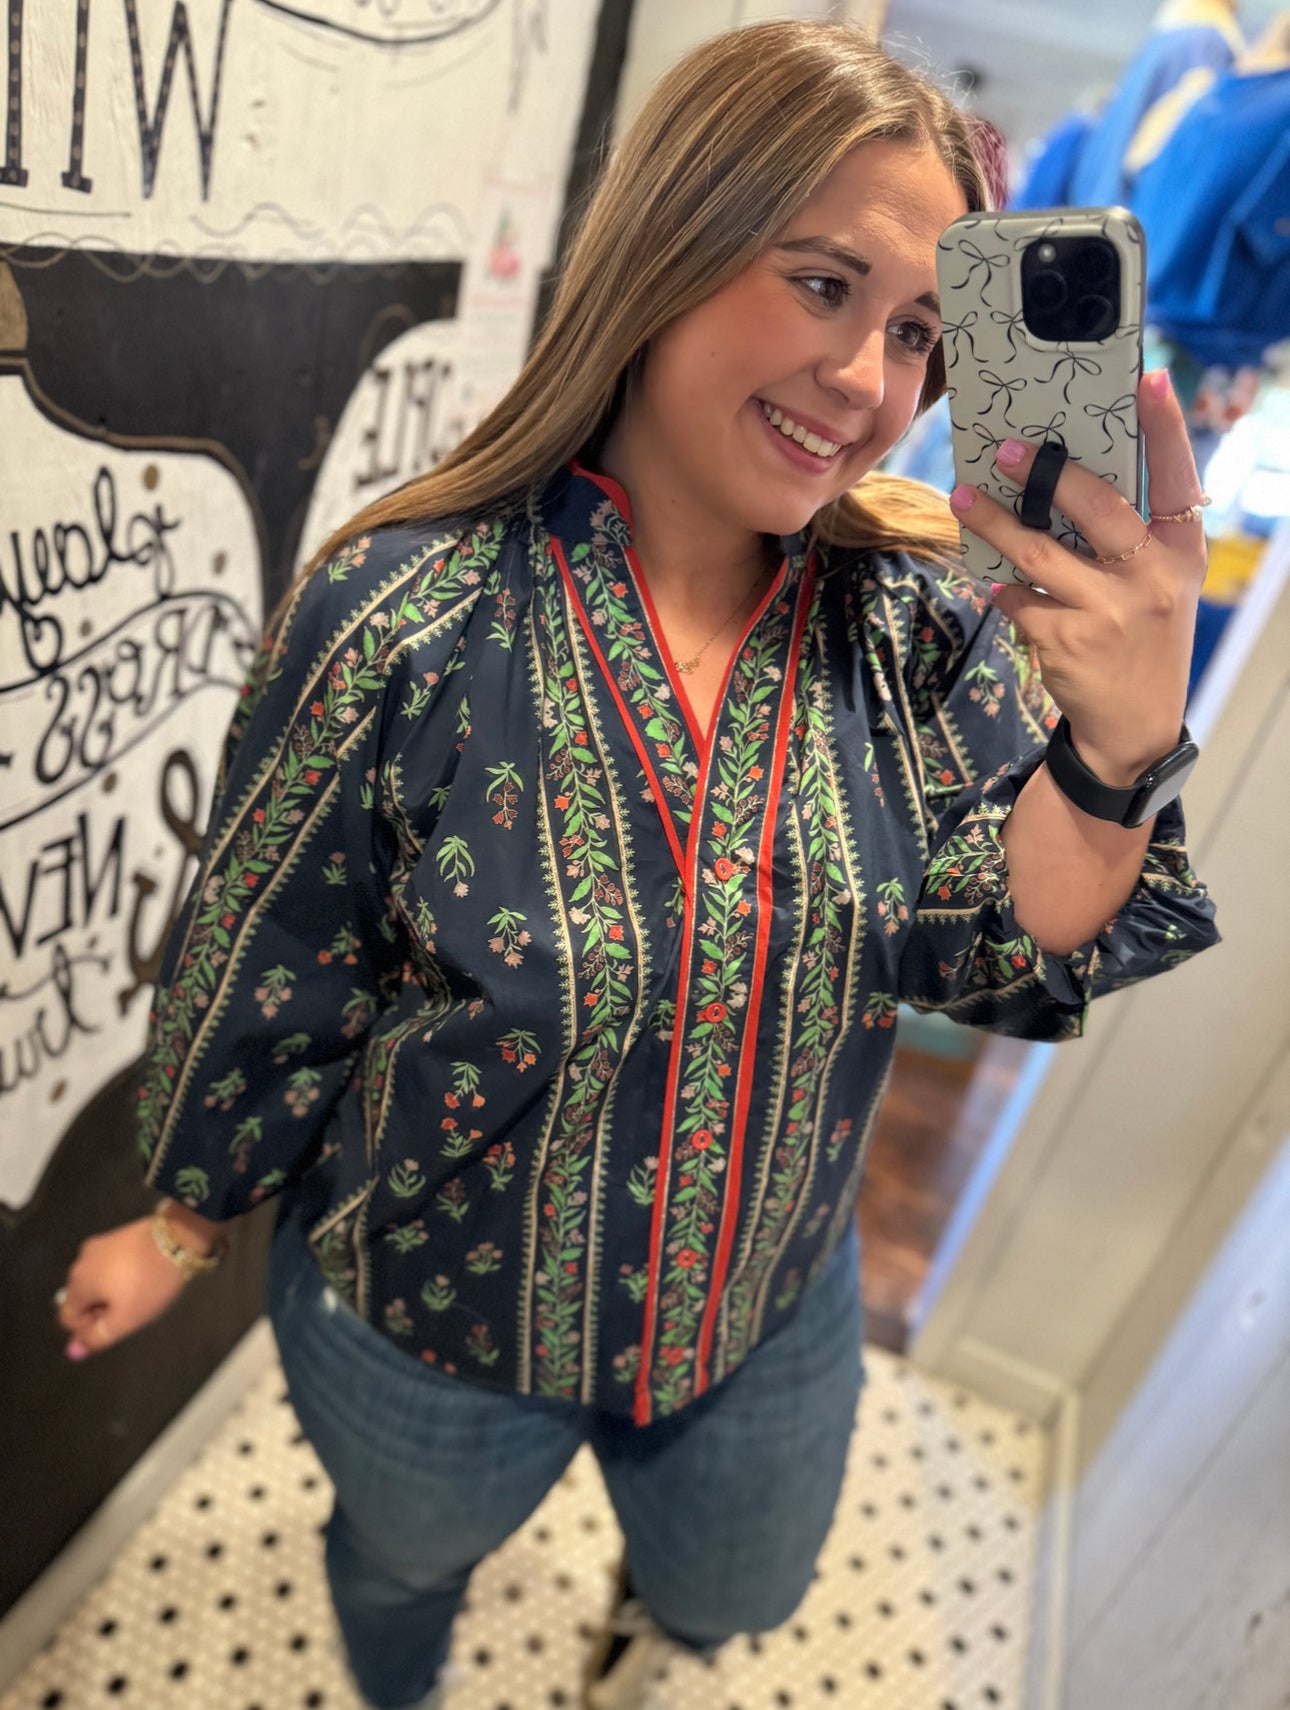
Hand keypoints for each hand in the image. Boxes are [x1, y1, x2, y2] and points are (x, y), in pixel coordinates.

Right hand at [56, 1218, 191, 1358]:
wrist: (177, 1237)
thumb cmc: (149, 1282)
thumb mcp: (125, 1319)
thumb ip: (97, 1337)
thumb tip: (73, 1351)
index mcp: (77, 1282)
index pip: (69, 1318)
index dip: (89, 1328)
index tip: (116, 1324)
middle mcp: (81, 1261)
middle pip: (81, 1298)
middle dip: (101, 1310)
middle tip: (130, 1310)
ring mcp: (99, 1244)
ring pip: (96, 1281)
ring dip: (111, 1293)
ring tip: (139, 1292)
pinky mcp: (117, 1235)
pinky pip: (109, 1265)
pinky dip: (119, 1275)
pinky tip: (141, 1276)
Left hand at [949, 370, 1205, 783]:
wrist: (1134, 723)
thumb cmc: (1143, 635)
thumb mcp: (1160, 583)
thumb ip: (1133, 535)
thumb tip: (1069, 475)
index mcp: (1180, 552)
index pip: (1178, 478)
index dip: (1165, 428)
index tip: (1147, 380)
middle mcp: (1152, 578)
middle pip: (1099, 508)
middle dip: (1050, 475)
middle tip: (1010, 450)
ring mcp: (1109, 612)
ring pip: (1040, 553)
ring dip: (996, 524)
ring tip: (963, 499)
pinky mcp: (1067, 642)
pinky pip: (1019, 599)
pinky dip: (1004, 588)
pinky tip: (999, 584)